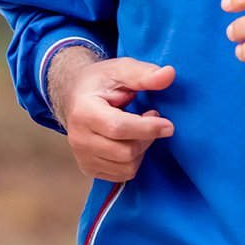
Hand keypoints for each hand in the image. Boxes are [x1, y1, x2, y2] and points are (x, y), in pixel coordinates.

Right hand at [50, 52, 175, 181]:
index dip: (147, 128)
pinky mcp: (88, 168)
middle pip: (125, 151)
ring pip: (127, 167)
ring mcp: (82, 156)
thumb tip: (169, 74)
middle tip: (150, 118)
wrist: (75, 96)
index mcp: (83, 112)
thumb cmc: (100, 82)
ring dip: (141, 150)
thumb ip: (144, 74)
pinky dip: (133, 160)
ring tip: (138, 130)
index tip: (168, 125)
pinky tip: (130, 141)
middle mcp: (78, 138)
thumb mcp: (120, 70)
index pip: (118, 128)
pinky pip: (122, 175)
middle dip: (147, 137)